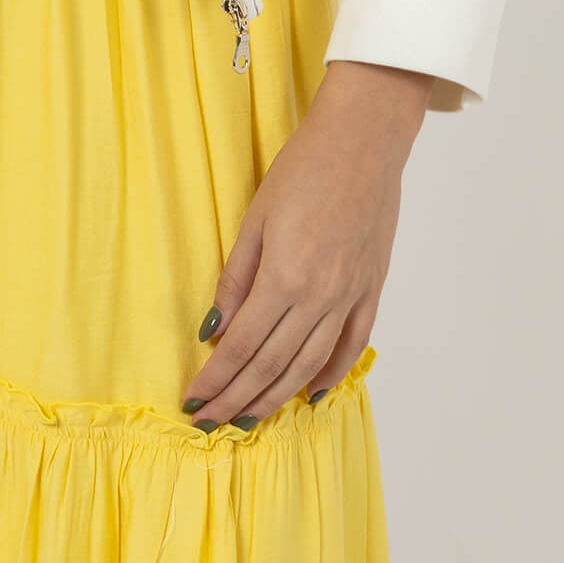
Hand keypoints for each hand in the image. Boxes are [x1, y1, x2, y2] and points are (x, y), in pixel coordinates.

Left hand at [179, 59, 431, 426]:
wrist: (363, 141)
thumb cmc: (303, 168)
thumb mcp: (256, 218)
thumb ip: (236, 278)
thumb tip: (214, 328)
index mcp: (285, 277)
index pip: (241, 346)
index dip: (215, 378)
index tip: (192, 399)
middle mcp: (319, 297)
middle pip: (272, 366)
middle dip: (236, 399)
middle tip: (210, 421)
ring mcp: (350, 297)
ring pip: (309, 366)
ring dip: (275, 398)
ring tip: (247, 419)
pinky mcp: (371, 290)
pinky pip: (351, 346)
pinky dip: (329, 375)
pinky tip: (309, 392)